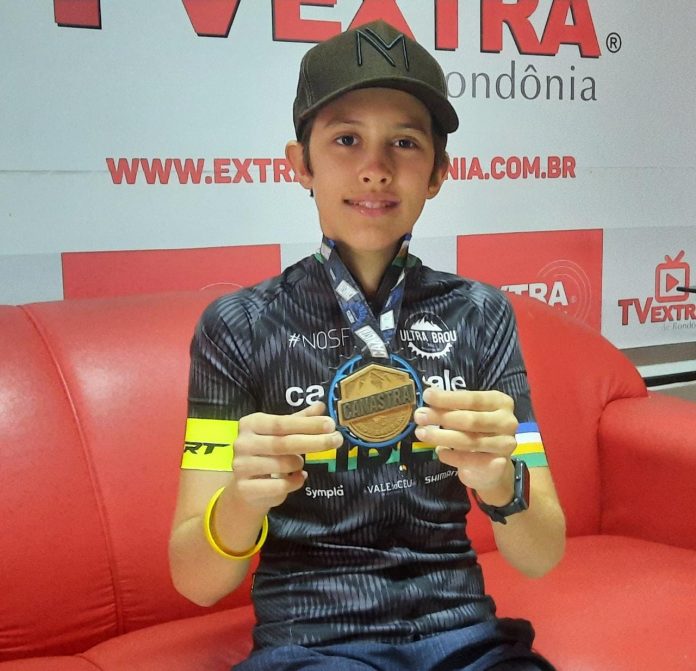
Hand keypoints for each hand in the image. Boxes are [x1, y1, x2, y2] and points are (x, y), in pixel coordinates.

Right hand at [225, 402, 342, 510]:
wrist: (245, 488)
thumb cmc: (266, 454)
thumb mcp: (280, 434)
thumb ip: (300, 420)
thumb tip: (321, 406)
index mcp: (251, 423)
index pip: (282, 422)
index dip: (308, 424)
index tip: (330, 424)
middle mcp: (243, 443)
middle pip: (284, 443)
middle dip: (314, 441)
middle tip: (336, 440)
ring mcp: (241, 466)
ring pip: (282, 465)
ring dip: (299, 464)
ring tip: (300, 464)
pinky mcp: (245, 488)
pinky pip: (280, 486)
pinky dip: (294, 482)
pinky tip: (297, 478)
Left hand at [413, 387, 517, 502]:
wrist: (493, 465)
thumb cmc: (477, 431)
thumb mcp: (468, 414)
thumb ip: (453, 408)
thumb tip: (428, 401)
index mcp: (500, 402)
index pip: (472, 398)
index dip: (448, 398)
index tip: (427, 396)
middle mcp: (507, 421)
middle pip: (470, 419)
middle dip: (442, 417)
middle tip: (419, 416)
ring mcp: (505, 444)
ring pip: (469, 441)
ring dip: (442, 436)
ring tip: (422, 433)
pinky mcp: (499, 465)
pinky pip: (471, 460)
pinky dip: (453, 456)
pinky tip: (439, 452)